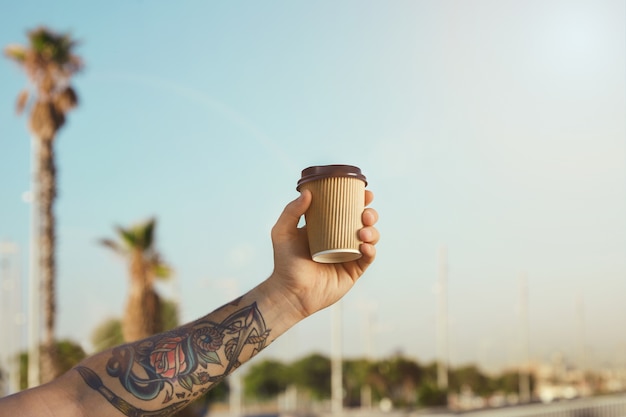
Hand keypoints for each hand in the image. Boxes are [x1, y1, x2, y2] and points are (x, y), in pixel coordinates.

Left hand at [268, 189, 378, 318]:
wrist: (291, 292)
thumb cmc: (284, 263)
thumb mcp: (282, 232)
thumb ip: (291, 211)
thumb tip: (307, 192)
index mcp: (327, 227)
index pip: (346, 209)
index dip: (358, 200)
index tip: (364, 193)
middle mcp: (340, 239)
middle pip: (362, 222)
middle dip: (370, 214)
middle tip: (365, 214)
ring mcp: (348, 255)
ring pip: (369, 238)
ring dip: (372, 232)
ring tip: (363, 232)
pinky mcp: (353, 271)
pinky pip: (367, 259)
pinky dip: (370, 251)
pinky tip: (365, 247)